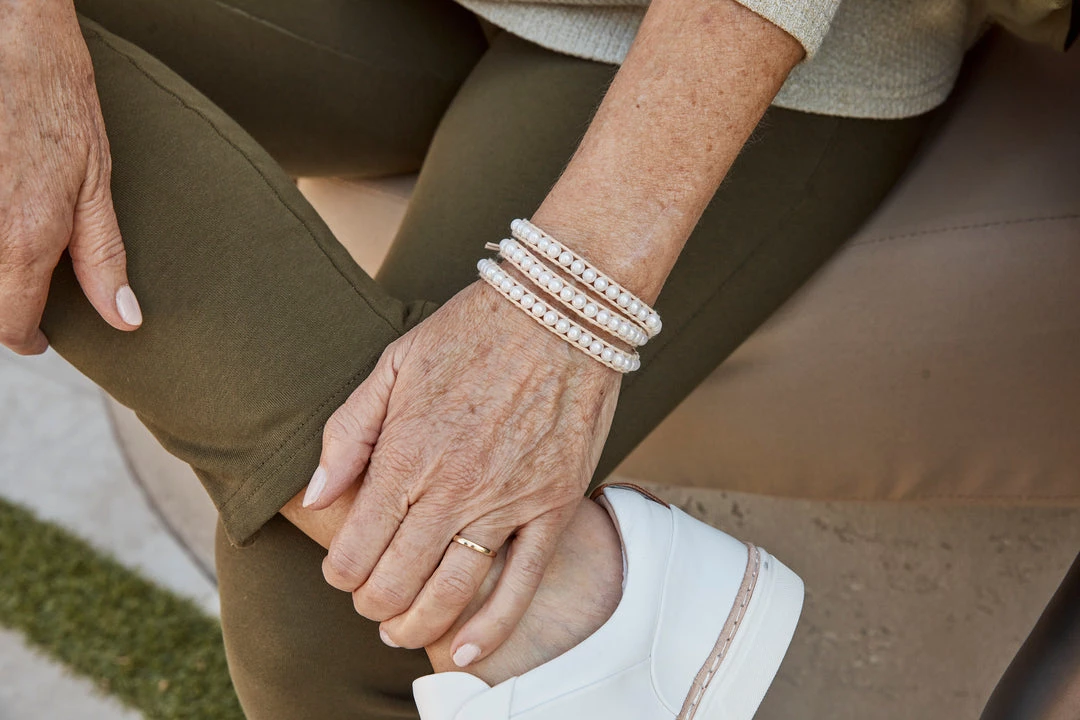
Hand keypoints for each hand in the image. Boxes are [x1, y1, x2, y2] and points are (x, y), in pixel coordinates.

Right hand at [0, 0, 139, 354]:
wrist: (9, 37)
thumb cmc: (57, 103)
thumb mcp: (96, 184)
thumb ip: (103, 258)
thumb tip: (125, 318)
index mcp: (23, 240)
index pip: (10, 322)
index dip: (28, 337)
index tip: (40, 336)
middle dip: (4, 304)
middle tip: (28, 292)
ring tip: (16, 241)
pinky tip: (5, 207)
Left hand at [304, 279, 620, 662]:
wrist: (559, 310)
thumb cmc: (472, 331)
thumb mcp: (392, 365)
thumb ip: (349, 433)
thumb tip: (318, 495)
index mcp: (406, 455)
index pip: (355, 549)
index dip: (340, 574)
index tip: (341, 571)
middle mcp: (452, 490)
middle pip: (396, 582)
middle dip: (372, 603)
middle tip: (370, 600)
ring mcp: (506, 502)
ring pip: (451, 594)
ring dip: (417, 625)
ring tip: (402, 630)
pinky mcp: (553, 506)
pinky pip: (522, 582)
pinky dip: (493, 626)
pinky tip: (469, 651)